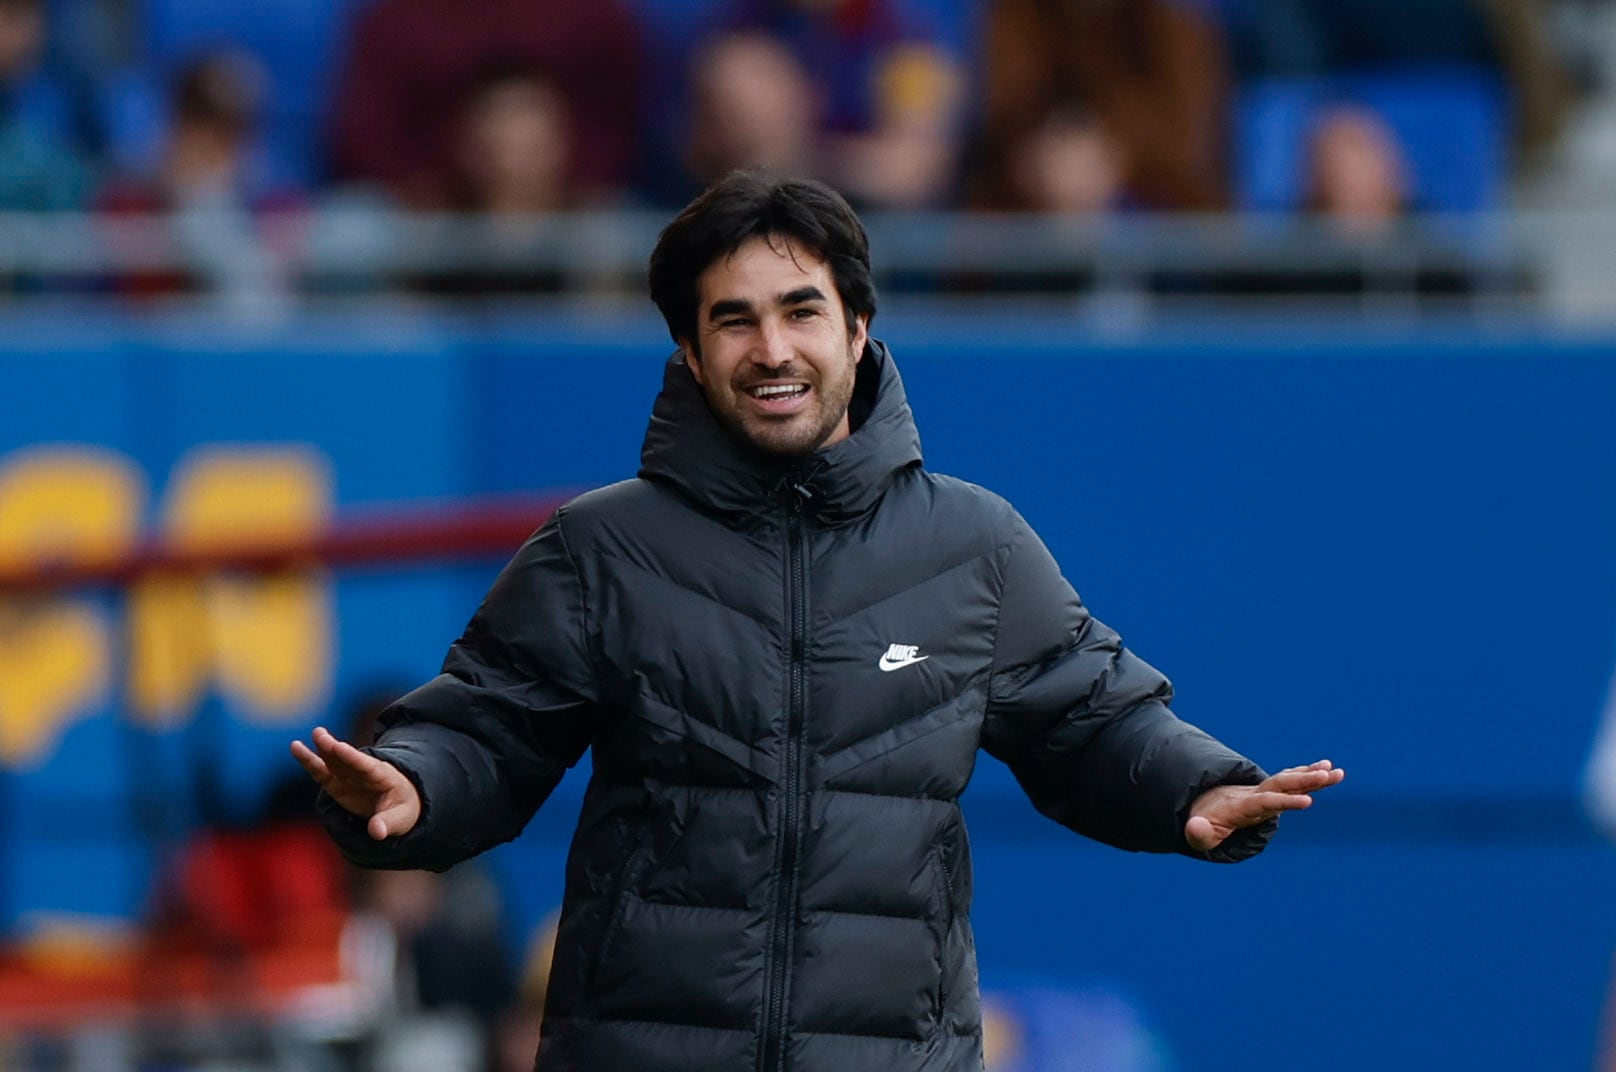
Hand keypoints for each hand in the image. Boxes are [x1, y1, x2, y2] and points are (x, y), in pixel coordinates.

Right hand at [291, 725, 420, 840]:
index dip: (353, 757)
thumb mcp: (402, 818)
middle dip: (334, 749)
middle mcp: (363, 772)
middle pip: (347, 759)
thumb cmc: (401, 808)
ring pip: (332, 761)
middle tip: (320, 735)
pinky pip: (321, 772)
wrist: (397, 806)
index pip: (367, 766)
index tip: (339, 747)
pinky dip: (310, 762)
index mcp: (382, 776)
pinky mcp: (336, 783)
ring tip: (307, 738)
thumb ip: (388, 823)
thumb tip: (377, 832)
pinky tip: (297, 748)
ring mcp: (349, 776)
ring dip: (321, 749)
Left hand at [1186, 759, 1344, 851]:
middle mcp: (1254, 794)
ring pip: (1288, 780)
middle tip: (1329, 775)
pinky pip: (1289, 780)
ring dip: (1312, 775)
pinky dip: (1306, 773)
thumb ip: (1197, 833)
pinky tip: (1328, 769)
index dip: (1285, 801)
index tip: (1309, 801)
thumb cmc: (1202, 821)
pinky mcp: (1268, 791)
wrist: (1200, 803)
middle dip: (1304, 781)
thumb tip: (1195, 827)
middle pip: (1281, 785)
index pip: (1265, 802)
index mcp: (1241, 806)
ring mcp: (1262, 791)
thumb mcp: (1196, 833)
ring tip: (1337, 772)